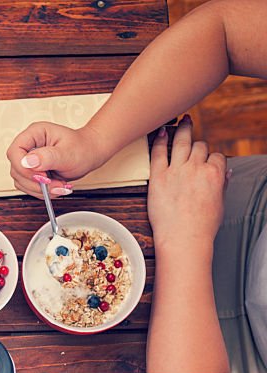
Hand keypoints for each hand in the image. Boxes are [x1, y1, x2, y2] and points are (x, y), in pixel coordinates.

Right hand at [6, 122, 108, 197]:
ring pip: (21, 180)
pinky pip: (28, 186)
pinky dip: (41, 191)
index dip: (23, 167)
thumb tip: (27, 162)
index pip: (15, 152)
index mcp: (34, 134)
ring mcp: (29, 160)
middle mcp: (28, 146)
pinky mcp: (32, 172)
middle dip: (35, 182)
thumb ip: (48, 157)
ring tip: (60, 186)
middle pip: (16, 169)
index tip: (41, 175)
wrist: (90, 154)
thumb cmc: (82, 148)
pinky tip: (56, 187)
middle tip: (55, 184)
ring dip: (39, 189)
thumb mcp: (68, 153)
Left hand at [147, 115, 227, 254]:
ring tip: (181, 121)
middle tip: (191, 128)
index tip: (206, 160)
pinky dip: (160, 140)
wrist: (183, 238)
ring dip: (182, 129)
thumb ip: (221, 184)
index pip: (216, 156)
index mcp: (215, 174)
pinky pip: (159, 153)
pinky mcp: (158, 177)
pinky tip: (160, 131)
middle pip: (199, 146)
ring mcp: (177, 171)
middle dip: (197, 142)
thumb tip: (226, 172)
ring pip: (182, 142)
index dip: (211, 158)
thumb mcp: (219, 203)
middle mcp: (197, 168)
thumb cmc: (202, 226)